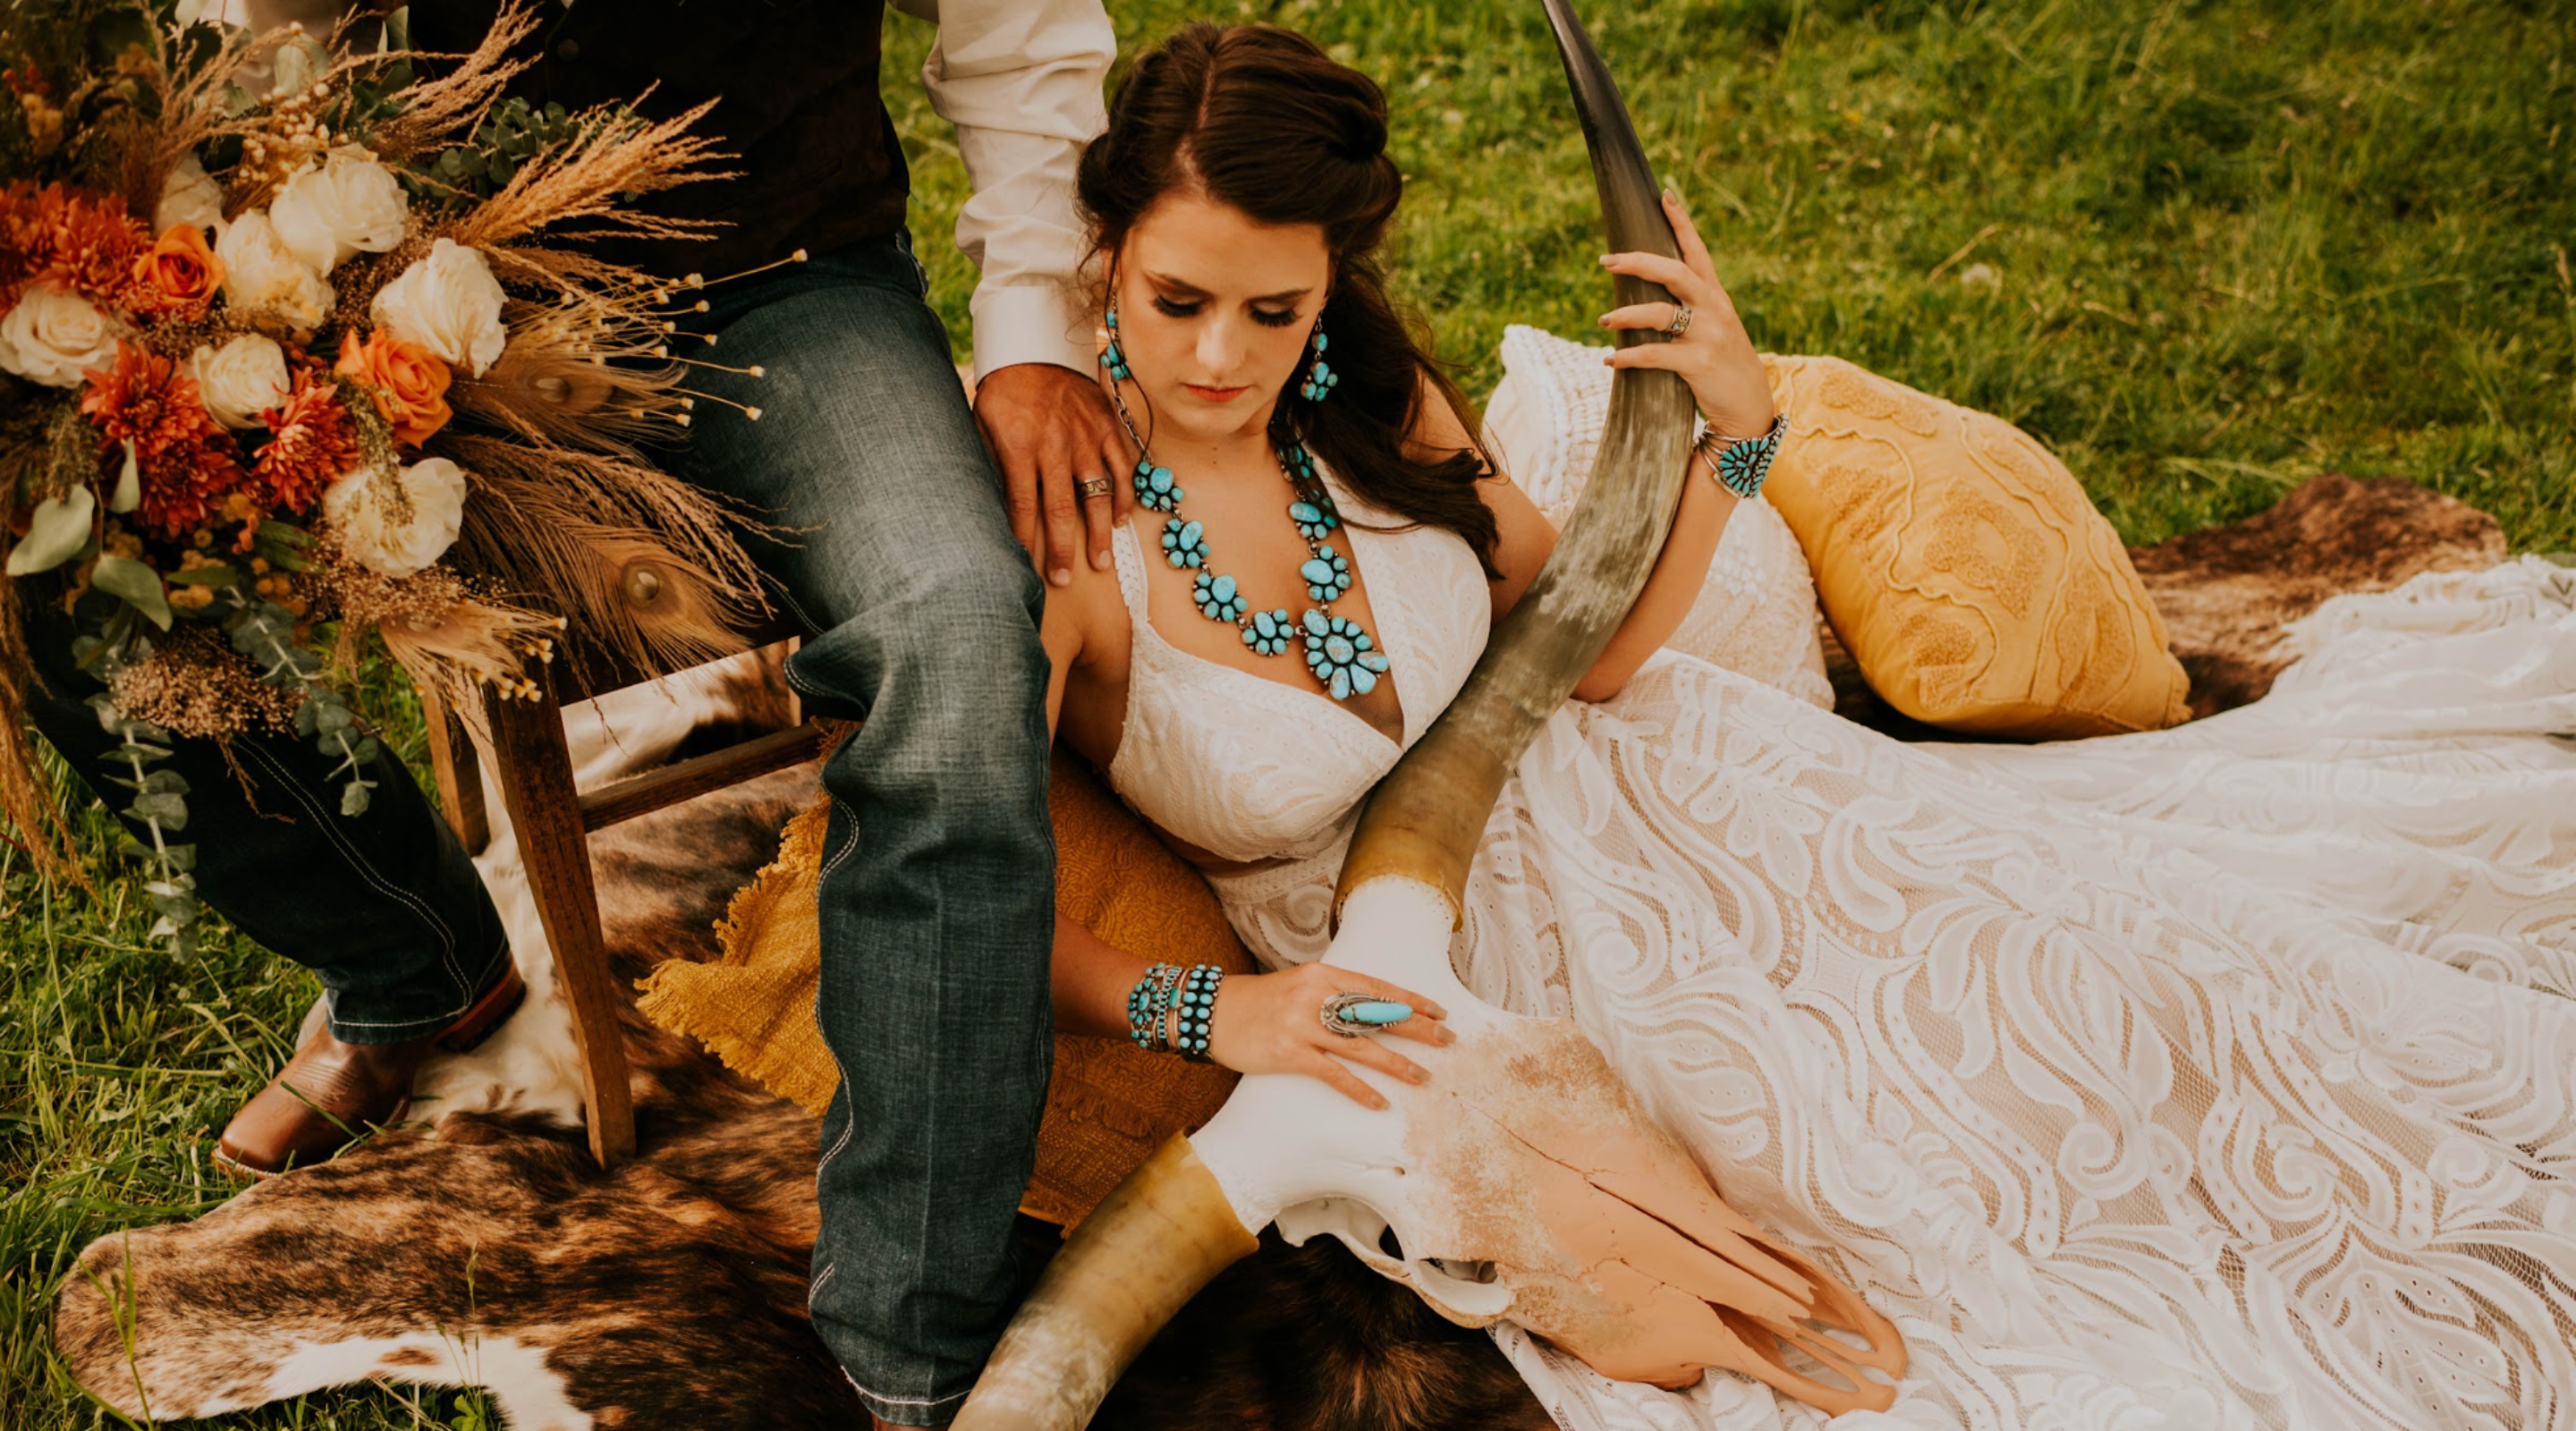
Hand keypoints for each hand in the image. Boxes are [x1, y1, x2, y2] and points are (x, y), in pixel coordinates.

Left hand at [972, 361, 1136, 585]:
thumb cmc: (1003, 390)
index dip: (1024, 539)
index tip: (1024, 566)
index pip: (1022, 504)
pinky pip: (1122, 465)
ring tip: (1102, 560)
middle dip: (1062, 548)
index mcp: (1020, 446)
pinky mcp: (1107, 426)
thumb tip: (987, 505)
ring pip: (1098, 492)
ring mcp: (1086, 436)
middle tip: (1062, 578)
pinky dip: (1125, 493)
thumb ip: (989, 463)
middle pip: (1062, 508)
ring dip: (1101, 530)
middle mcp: (1056, 445)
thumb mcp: (982, 423)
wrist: (1035, 346)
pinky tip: (1123, 517)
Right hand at [1203, 962, 1454, 1108]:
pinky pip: (1333, 1073)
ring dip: (1395, 1063)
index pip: (1377, 986)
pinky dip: (1358, 1089)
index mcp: (1323, 974)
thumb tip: (1373, 1007)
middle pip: (1377, 1013)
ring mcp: (1302, 1024)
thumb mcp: (1298, 984)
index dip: (1411, 999)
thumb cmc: (1259, 1001)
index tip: (1438, 1011)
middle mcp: (1316, 995)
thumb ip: (1332, 992)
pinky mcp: (1289, 1053)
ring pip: (1361, 1045)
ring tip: (1422, 1076)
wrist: (1210, 1012)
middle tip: (1446, 1040)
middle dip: (1416, 1027)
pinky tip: (1379, 1102)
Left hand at [1597, 191, 1774, 439]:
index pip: (1697, 250)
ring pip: (1658, 314)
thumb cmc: (1724, 364)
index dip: (1681, 222)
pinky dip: (1628, 356)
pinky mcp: (1699, 363)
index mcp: (1716, 296)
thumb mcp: (1715, 327)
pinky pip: (1655, 355)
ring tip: (1603, 320)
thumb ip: (1691, 307)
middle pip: (1673, 272)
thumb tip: (1647, 291)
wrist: (1751, 406)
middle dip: (1637, 262)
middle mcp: (1714, 309)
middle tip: (1606, 260)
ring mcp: (1708, 335)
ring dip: (1625, 315)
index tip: (1664, 195)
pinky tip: (1609, 359)